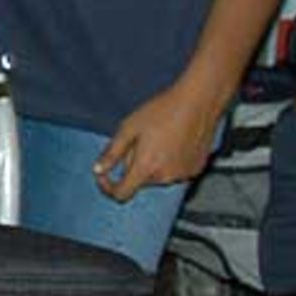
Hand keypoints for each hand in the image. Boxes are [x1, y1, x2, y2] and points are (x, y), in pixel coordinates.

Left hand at [94, 80, 224, 202]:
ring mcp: (183, 175)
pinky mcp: (196, 169)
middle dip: (134, 165)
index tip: (104, 175)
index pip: (121, 194)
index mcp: (146, 168)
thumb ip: (111, 153)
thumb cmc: (162, 111)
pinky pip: (175, 172)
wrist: (198, 102)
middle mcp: (165, 177)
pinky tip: (174, 141)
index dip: (108, 187)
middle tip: (139, 139)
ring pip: (157, 176)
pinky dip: (170, 162)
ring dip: (152, 164)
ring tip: (160, 137)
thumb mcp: (128, 128)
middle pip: (140, 180)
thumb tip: (97, 170)